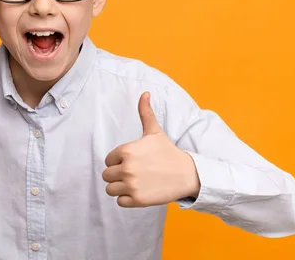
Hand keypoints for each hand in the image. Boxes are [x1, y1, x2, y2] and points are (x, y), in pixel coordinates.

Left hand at [102, 92, 200, 207]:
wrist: (187, 174)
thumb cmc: (168, 152)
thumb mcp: (154, 132)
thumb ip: (145, 113)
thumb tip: (145, 93)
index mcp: (126, 150)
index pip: (108, 160)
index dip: (119, 162)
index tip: (134, 162)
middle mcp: (126, 168)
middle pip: (107, 175)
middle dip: (118, 175)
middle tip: (135, 173)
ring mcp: (131, 185)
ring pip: (110, 189)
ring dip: (120, 188)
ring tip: (135, 183)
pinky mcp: (137, 200)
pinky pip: (120, 201)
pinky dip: (127, 199)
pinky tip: (140, 191)